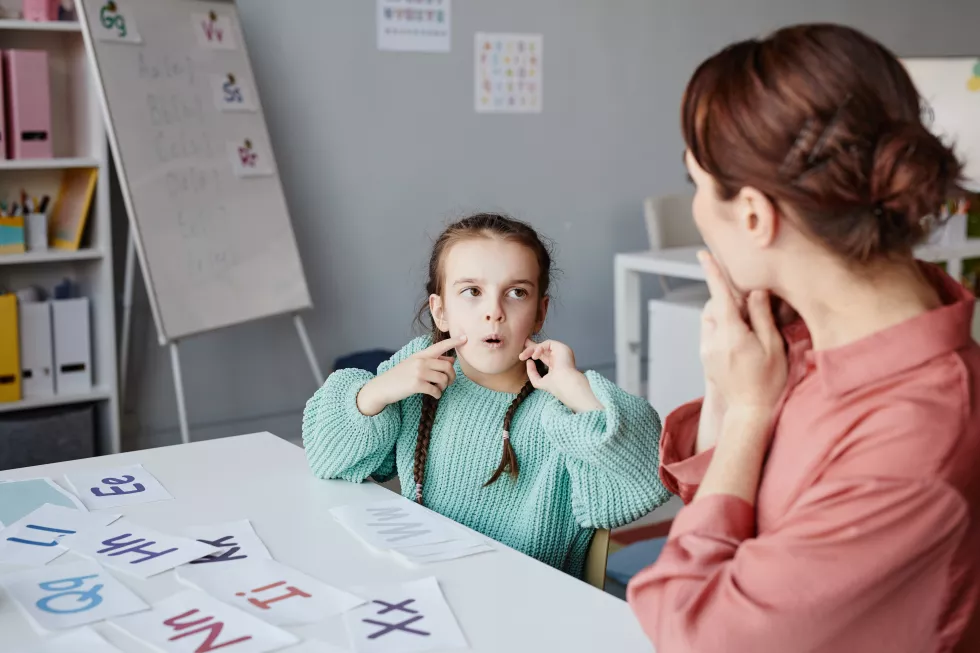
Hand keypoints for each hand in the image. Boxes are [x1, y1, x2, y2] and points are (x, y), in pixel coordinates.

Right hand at [356, 335, 465, 415]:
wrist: (382, 387)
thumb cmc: (400, 376)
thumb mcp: (414, 364)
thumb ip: (432, 361)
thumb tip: (452, 360)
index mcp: (421, 355)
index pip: (440, 346)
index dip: (453, 342)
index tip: (465, 338)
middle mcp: (420, 361)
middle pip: (447, 366)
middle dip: (451, 376)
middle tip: (448, 383)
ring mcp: (418, 372)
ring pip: (443, 379)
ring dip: (444, 387)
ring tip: (438, 389)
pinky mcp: (416, 385)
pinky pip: (436, 390)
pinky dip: (438, 394)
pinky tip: (434, 395)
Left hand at [519, 339, 602, 412]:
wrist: (566, 384)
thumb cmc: (555, 385)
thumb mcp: (539, 381)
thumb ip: (532, 373)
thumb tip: (528, 361)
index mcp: (556, 364)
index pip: (544, 356)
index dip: (533, 353)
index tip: (523, 354)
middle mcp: (559, 356)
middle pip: (543, 348)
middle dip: (531, 347)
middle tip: (521, 346)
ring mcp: (561, 351)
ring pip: (543, 345)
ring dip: (531, 349)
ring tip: (523, 356)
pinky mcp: (561, 347)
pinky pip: (547, 343)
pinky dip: (539, 348)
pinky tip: (534, 356)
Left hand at [698, 251, 786, 418]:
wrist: (749, 412)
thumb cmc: (768, 381)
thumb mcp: (773, 347)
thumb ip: (762, 316)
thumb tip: (755, 291)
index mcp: (732, 335)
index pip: (720, 296)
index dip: (712, 273)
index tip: (704, 255)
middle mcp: (713, 340)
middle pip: (716, 306)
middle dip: (729, 300)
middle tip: (751, 308)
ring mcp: (706, 349)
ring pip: (712, 319)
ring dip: (726, 314)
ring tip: (748, 329)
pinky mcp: (705, 357)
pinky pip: (711, 332)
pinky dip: (724, 327)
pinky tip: (741, 341)